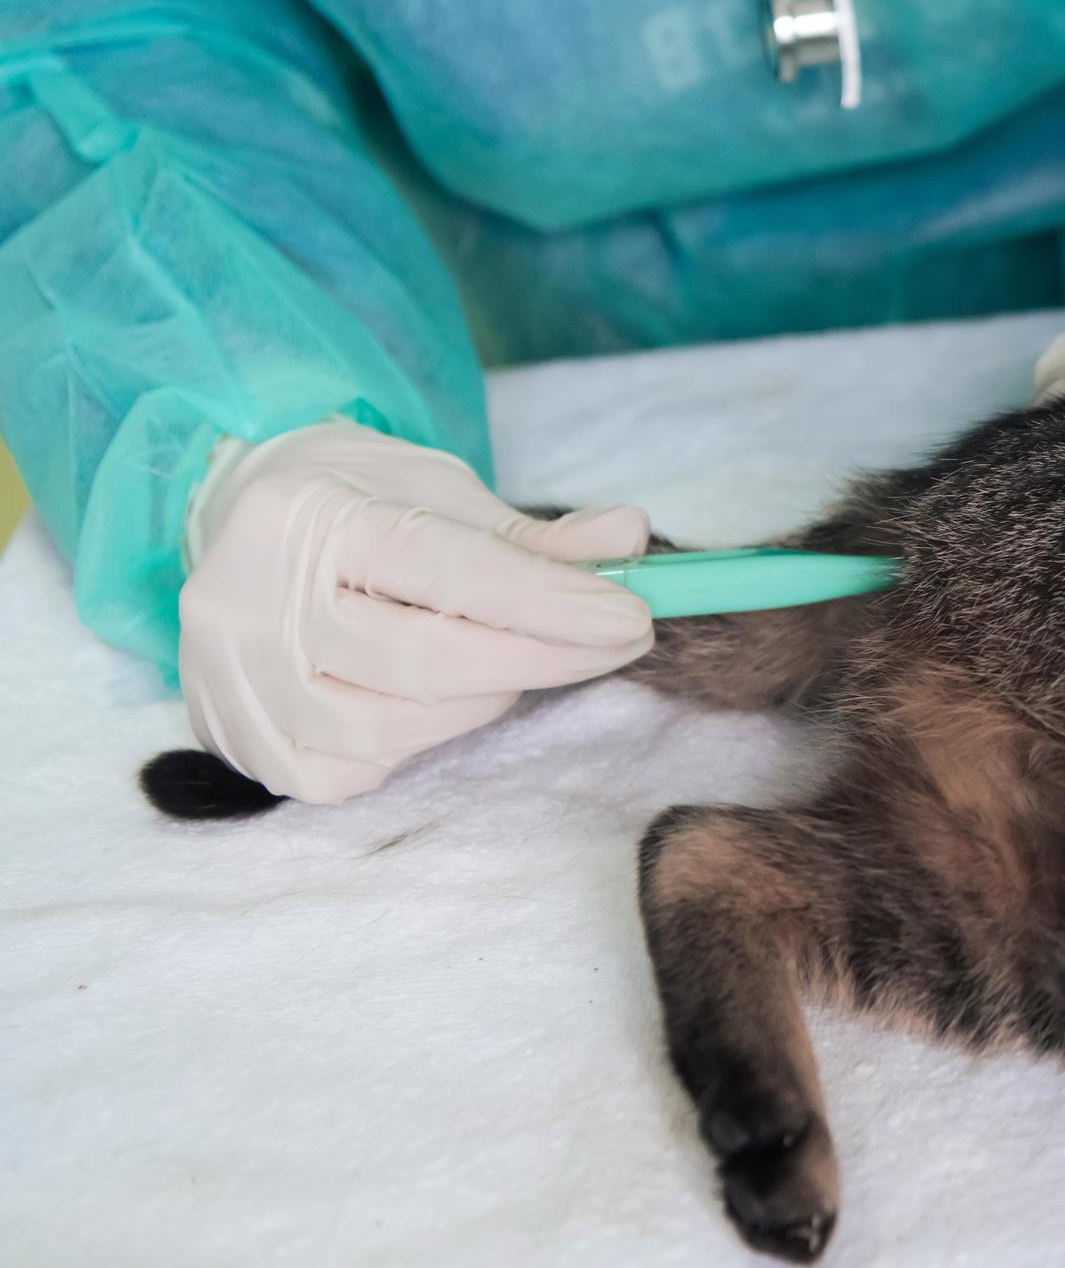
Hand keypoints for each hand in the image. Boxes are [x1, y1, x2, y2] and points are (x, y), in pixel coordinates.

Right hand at [179, 421, 655, 803]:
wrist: (248, 524)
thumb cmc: (363, 505)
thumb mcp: (443, 493)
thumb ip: (534, 535)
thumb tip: (630, 535)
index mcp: (304, 513)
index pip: (443, 569)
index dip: (548, 602)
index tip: (630, 617)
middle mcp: (247, 597)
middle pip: (420, 658)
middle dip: (540, 658)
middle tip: (612, 644)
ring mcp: (231, 676)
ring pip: (386, 728)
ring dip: (480, 704)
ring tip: (513, 666)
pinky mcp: (235, 736)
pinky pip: (345, 773)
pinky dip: (412, 747)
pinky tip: (435, 704)